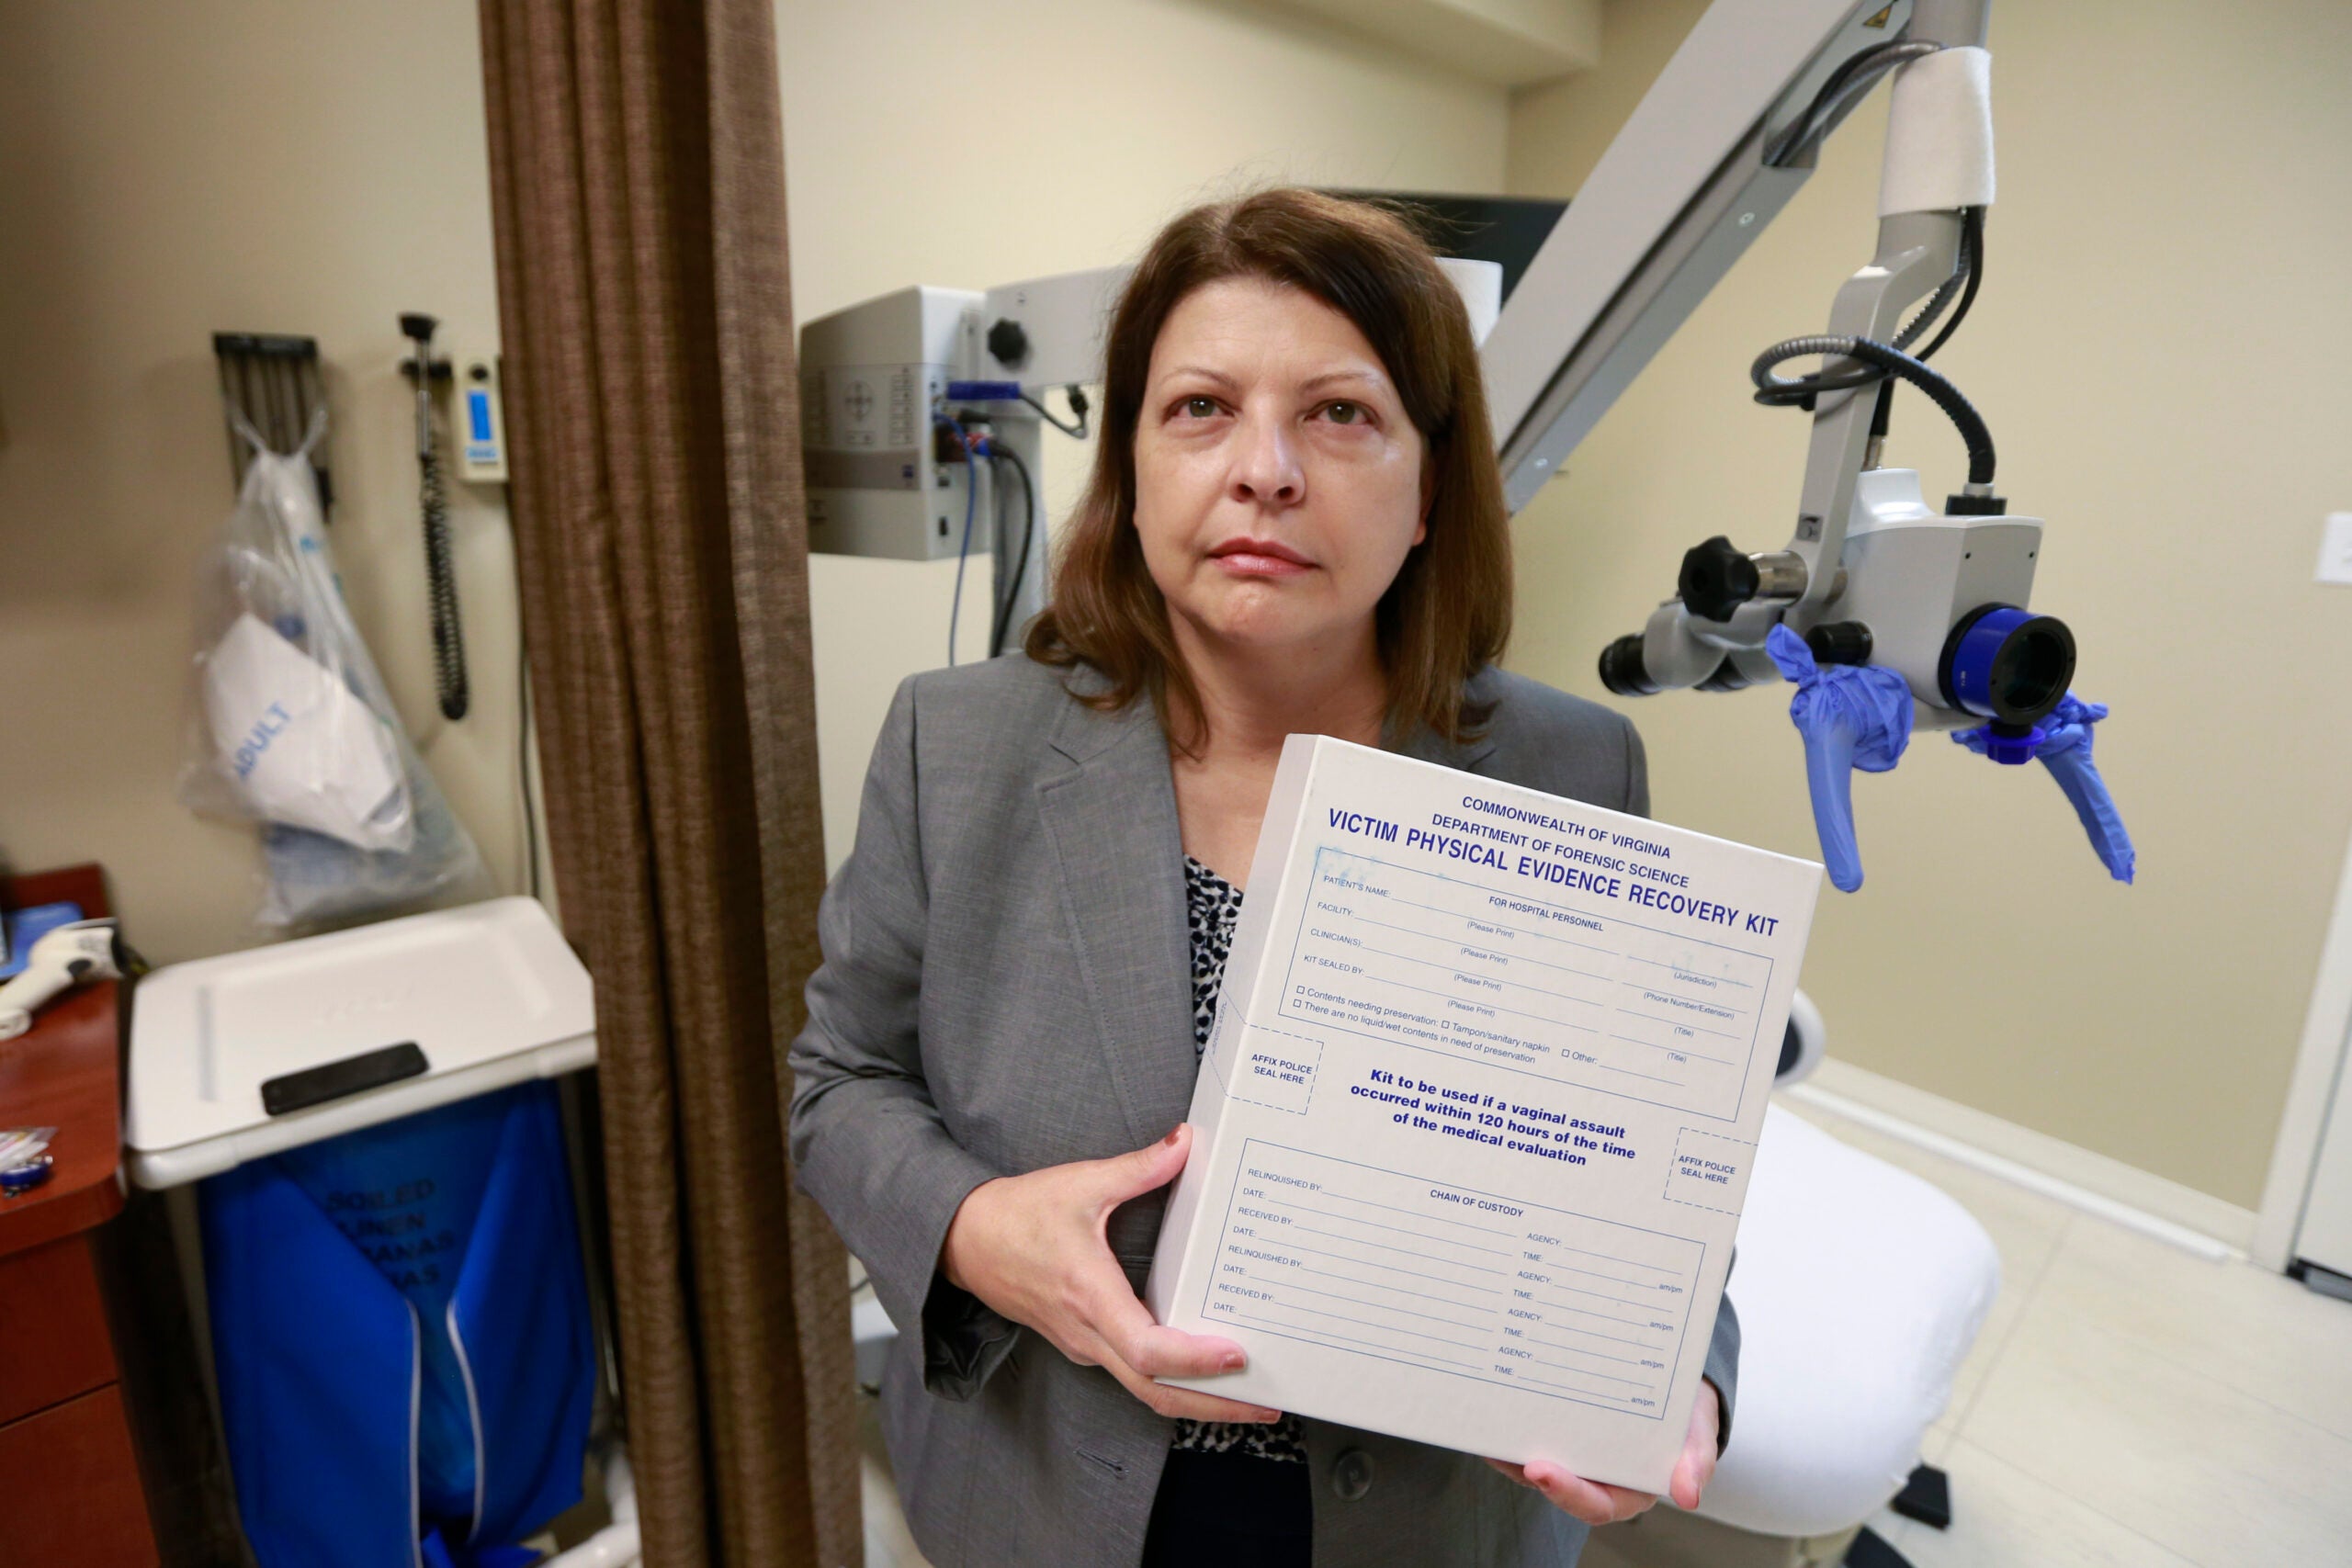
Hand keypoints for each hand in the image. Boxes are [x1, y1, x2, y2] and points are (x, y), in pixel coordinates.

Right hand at [940, 1122, 1278, 1424]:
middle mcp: (1088, 1333)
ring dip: (1196, 1401)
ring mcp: (1084, 1346)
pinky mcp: (1084, 1344)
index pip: (1146, 1350)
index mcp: (1089, 1295)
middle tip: (1270, 1404)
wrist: (964, 1241)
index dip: (1193, 1361)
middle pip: (1155, 1391)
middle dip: (1214, 1405)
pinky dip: (1172, 1382)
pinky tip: (1204, 1371)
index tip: (1235, 1355)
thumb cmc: (1017, 1214)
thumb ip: (1138, 1167)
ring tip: (1249, 1394)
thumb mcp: (1080, 1183)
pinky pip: (1132, 1375)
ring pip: (1145, 1390)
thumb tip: (1185, 1141)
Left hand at [1484, 1376, 1720, 1525]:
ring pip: (1537, 1456)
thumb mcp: (1699, 1435)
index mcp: (1628, 1489)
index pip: (1594, 1504)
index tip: (1540, 1471)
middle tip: (1507, 1450)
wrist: (1676, 1381)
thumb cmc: (1686, 1417)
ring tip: (1490, 1421)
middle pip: (1556, 1482)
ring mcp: (1574, 1452)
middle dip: (1528, 1470)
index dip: (1566, 1492)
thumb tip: (1688, 1495)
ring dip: (1511, 1446)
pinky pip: (1532, 1430)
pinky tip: (1494, 1404)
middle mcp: (1595, 1475)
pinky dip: (1513, 1421)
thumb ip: (1695, 1462)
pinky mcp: (1561, 1426)